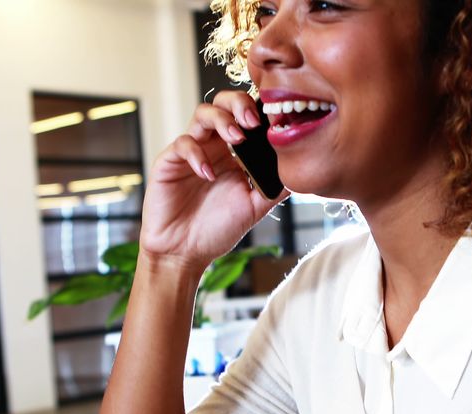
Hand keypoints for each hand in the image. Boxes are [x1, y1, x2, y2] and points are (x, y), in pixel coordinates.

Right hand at [138, 90, 288, 270]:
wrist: (186, 252)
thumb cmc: (218, 229)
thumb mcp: (255, 208)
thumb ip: (275, 188)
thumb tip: (301, 172)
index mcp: (235, 153)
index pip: (246, 116)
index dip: (259, 110)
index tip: (275, 119)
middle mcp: (214, 146)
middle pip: (223, 103)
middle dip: (238, 103)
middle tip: (252, 121)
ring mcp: (192, 151)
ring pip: (202, 114)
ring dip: (221, 119)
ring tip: (236, 137)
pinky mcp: (170, 162)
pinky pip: (183, 144)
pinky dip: (197, 154)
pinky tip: (208, 174)